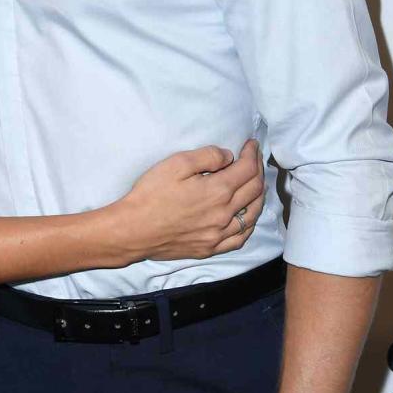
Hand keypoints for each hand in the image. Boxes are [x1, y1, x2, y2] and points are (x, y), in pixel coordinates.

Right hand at [116, 140, 265, 262]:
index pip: (247, 169)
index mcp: (218, 191)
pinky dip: (250, 223)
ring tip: (256, 183)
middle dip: (258, 169)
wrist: (133, 230)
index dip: (252, 153)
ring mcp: (219, 234)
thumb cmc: (151, 194)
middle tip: (254, 158)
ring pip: (253, 214)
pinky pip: (240, 237)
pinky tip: (247, 216)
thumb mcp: (176, 164)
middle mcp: (224, 214)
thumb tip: (228, 156)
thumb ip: (207, 156)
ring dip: (259, 195)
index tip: (251, 144)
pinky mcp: (210, 248)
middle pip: (254, 189)